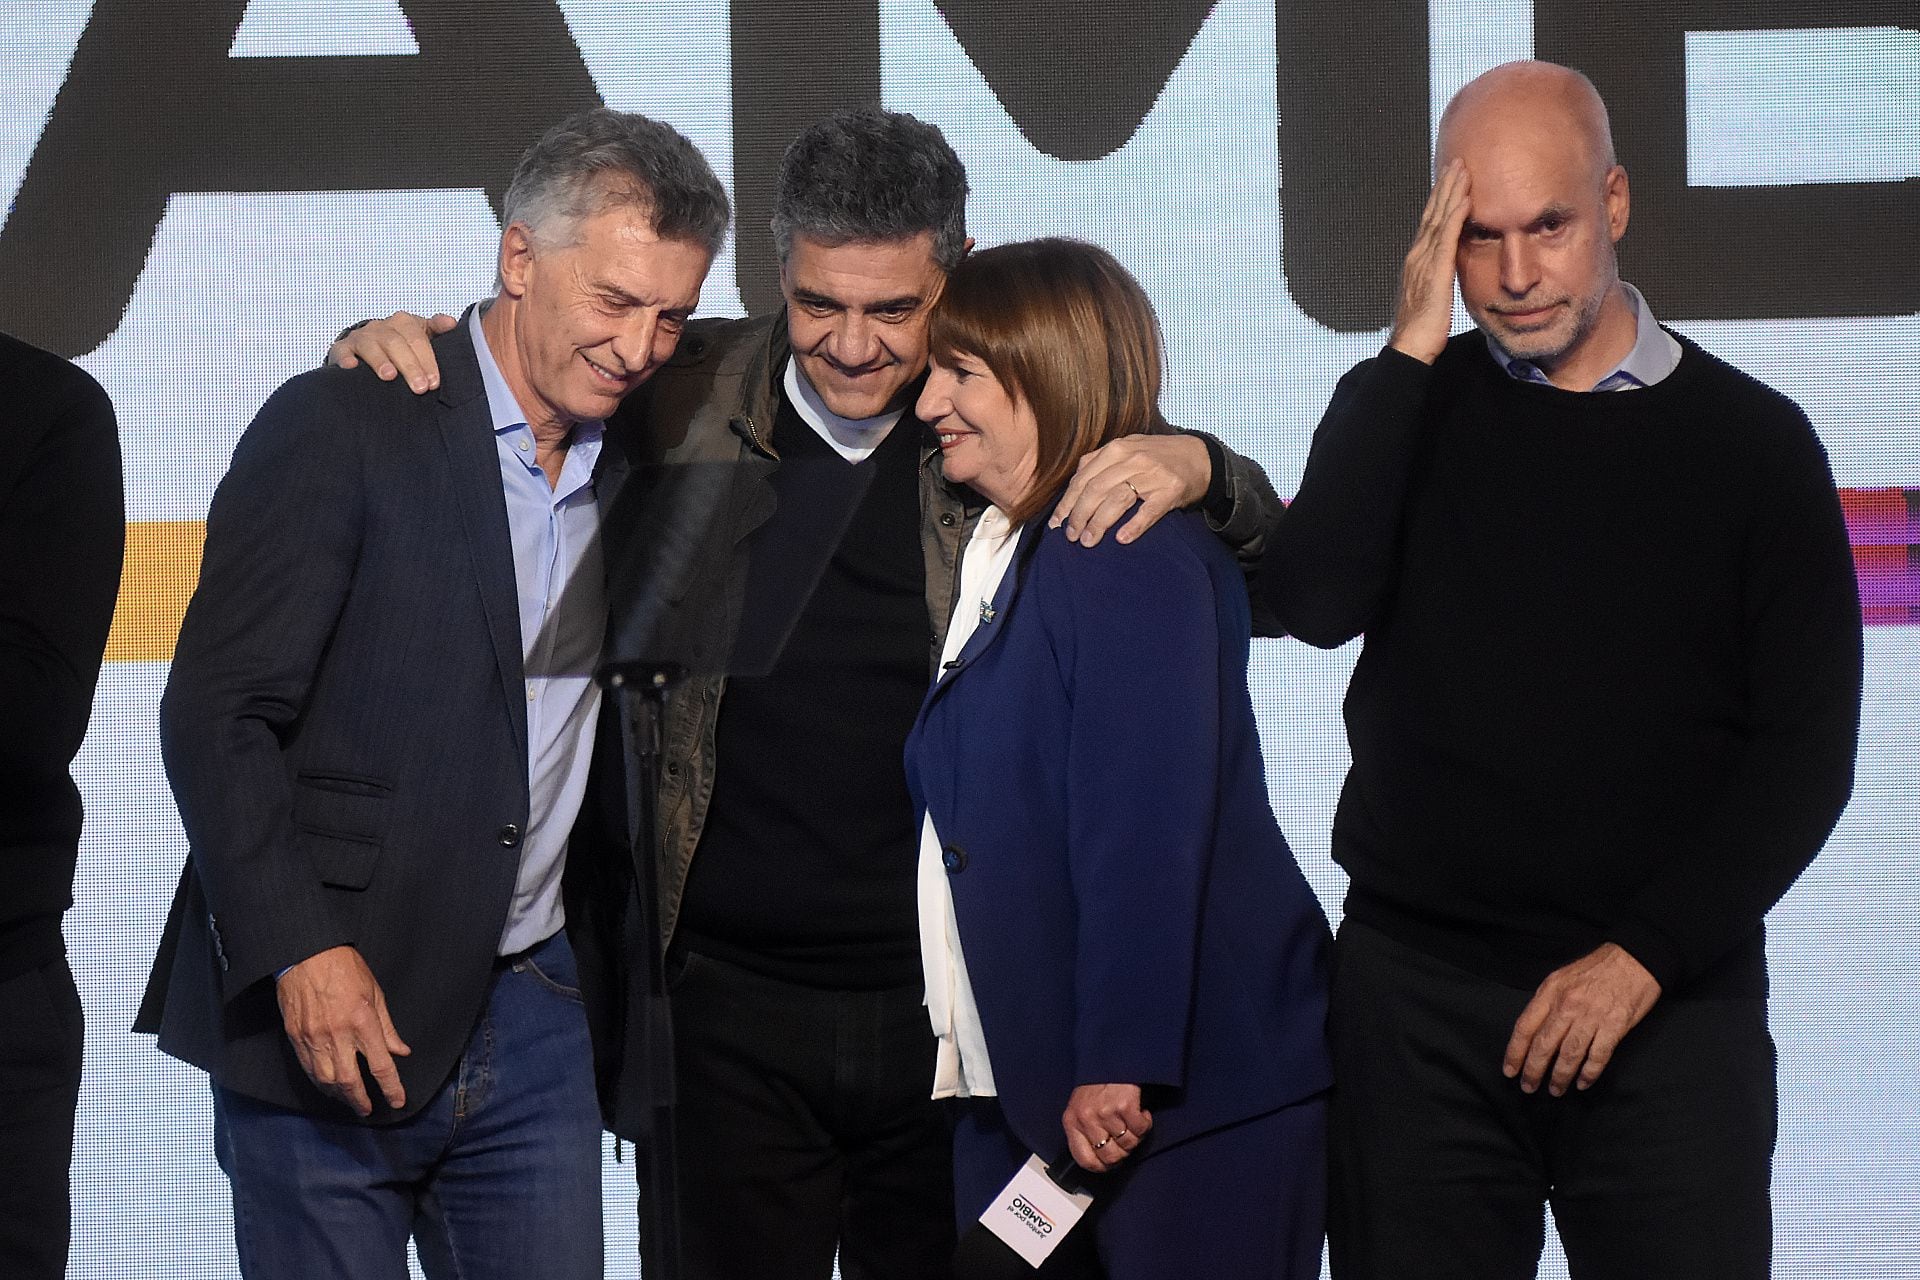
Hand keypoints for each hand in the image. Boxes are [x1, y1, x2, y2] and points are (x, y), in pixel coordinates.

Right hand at [276, 945, 411, 1116]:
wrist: (307, 955)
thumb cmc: (345, 968)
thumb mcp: (375, 993)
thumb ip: (388, 1027)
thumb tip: (400, 1051)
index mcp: (363, 1021)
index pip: (380, 1065)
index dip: (391, 1088)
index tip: (397, 1101)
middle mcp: (338, 1035)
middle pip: (350, 1081)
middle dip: (361, 1101)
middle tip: (368, 1110)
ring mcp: (314, 1038)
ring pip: (327, 1081)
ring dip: (339, 1096)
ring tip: (350, 1100)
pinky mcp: (297, 1038)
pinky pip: (309, 1069)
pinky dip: (320, 1083)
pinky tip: (328, 1087)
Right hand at [326, 310, 457, 392]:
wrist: (367, 348)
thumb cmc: (400, 345)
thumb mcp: (421, 335)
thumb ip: (436, 329)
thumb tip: (451, 323)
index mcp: (403, 323)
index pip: (417, 338)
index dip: (427, 360)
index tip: (434, 382)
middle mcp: (381, 328)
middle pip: (396, 343)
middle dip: (409, 366)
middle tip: (419, 387)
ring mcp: (361, 338)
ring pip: (370, 345)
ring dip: (380, 360)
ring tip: (389, 376)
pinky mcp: (342, 349)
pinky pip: (342, 351)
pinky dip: (346, 359)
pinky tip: (352, 368)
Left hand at [1048, 434, 1210, 546]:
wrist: (1199, 457)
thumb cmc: (1157, 456)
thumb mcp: (1128, 448)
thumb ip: (1101, 461)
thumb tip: (1073, 485)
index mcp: (1116, 449)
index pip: (1083, 478)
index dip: (1067, 503)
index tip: (1056, 523)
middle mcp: (1132, 459)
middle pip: (1095, 490)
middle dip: (1078, 516)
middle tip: (1070, 537)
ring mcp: (1152, 475)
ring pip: (1116, 500)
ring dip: (1099, 523)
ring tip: (1088, 541)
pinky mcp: (1170, 490)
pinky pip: (1148, 511)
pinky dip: (1133, 526)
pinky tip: (1121, 539)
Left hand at [1062, 1083, 1152, 1171]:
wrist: (1110, 1058)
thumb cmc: (1096, 1085)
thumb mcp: (1080, 1109)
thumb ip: (1084, 1132)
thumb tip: (1098, 1161)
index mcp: (1072, 1121)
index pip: (1084, 1160)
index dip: (1100, 1167)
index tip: (1109, 1165)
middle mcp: (1087, 1118)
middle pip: (1110, 1157)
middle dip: (1122, 1153)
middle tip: (1125, 1140)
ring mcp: (1105, 1112)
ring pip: (1128, 1144)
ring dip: (1135, 1136)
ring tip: (1131, 1122)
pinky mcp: (1125, 1106)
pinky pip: (1140, 1130)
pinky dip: (1145, 1123)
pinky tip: (1140, 1112)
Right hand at [1388, 159, 1471, 364]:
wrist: (1409, 347)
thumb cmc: (1420, 330)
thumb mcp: (1430, 297)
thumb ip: (1436, 278)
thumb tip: (1446, 270)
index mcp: (1416, 262)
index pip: (1429, 223)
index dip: (1439, 200)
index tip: (1450, 179)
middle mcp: (1417, 256)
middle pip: (1432, 213)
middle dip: (1444, 187)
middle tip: (1457, 162)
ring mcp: (1424, 262)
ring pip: (1438, 219)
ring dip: (1451, 193)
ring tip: (1463, 170)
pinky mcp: (1434, 272)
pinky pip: (1447, 238)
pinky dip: (1455, 216)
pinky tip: (1465, 200)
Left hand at [1503, 943, 1660, 1096]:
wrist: (1636, 959)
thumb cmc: (1597, 968)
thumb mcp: (1562, 976)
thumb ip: (1547, 1001)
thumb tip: (1533, 1030)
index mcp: (1551, 991)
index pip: (1525, 1026)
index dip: (1515, 1052)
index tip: (1510, 1070)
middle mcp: (1568, 1005)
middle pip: (1544, 1044)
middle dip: (1533, 1070)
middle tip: (1529, 1087)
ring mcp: (1592, 1016)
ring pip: (1569, 1054)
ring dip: (1560, 1076)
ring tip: (1555, 1090)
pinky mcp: (1615, 1026)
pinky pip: (1598, 1056)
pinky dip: (1589, 1073)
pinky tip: (1582, 1083)